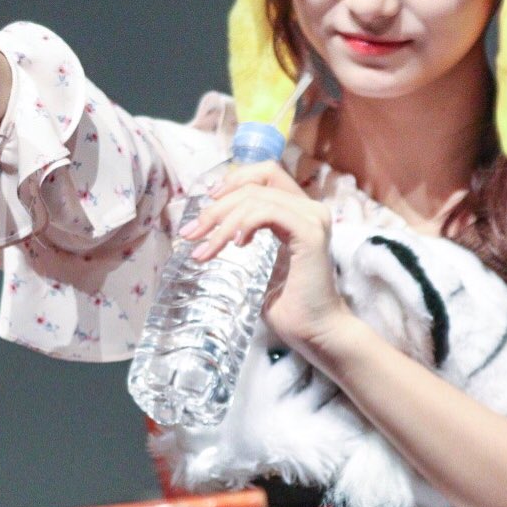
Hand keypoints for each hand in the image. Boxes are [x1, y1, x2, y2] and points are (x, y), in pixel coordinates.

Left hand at [180, 160, 350, 348]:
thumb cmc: (289, 306)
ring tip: (204, 249)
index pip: (266, 174)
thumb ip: (247, 239)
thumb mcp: (260, 265)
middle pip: (256, 184)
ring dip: (222, 220)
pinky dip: (244, 223)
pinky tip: (235, 244)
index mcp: (299, 213)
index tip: (207, 202)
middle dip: (216, 206)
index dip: (234, 180)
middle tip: (191, 234)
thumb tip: (209, 229)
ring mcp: (312, 219)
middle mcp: (309, 210)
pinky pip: (268, 212)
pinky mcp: (310, 233)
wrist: (315, 333)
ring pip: (256, 198)